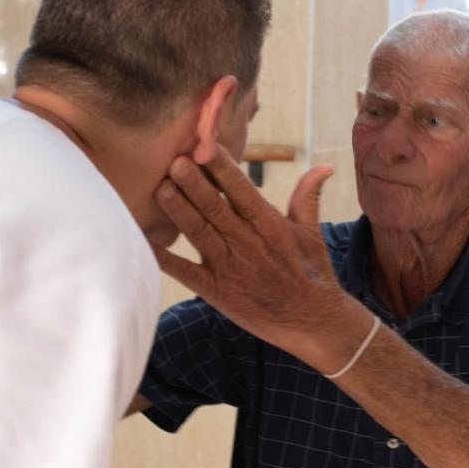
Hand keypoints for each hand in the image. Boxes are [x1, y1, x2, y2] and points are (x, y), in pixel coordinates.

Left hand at [152, 148, 364, 367]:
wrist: (312, 322)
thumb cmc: (311, 273)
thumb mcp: (312, 233)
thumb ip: (307, 197)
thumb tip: (323, 167)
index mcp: (270, 225)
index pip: (242, 189)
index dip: (223, 167)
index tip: (206, 145)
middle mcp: (248, 243)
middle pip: (215, 208)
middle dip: (194, 184)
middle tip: (174, 161)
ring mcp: (230, 268)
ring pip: (199, 233)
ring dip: (178, 210)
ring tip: (160, 188)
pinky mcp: (216, 291)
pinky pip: (185, 272)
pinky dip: (165, 258)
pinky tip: (145, 242)